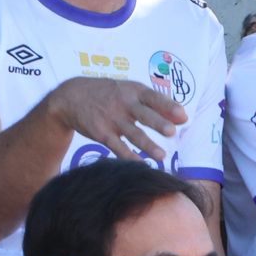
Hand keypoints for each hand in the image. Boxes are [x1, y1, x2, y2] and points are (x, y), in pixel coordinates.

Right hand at [45, 76, 186, 162]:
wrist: (71, 96)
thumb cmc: (112, 95)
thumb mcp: (132, 92)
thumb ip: (158, 104)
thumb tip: (184, 118)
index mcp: (134, 91)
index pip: (154, 98)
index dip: (168, 106)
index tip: (183, 116)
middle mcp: (124, 104)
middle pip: (144, 115)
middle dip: (157, 123)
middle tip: (171, 132)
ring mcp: (112, 119)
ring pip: (132, 134)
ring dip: (147, 145)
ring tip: (161, 156)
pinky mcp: (101, 133)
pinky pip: (117, 146)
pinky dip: (128, 156)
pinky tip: (140, 164)